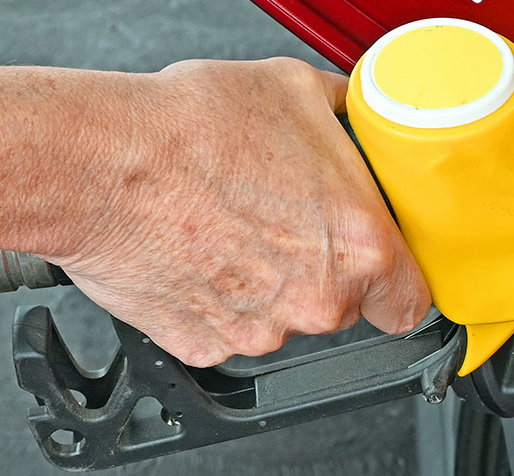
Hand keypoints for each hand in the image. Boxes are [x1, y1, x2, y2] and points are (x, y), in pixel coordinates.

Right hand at [44, 58, 430, 366]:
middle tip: (280, 218)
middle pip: (343, 304)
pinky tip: (197, 251)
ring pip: (283, 317)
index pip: (412, 301)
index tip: (378, 268)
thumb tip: (358, 116)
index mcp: (359, 245)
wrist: (102, 164)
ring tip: (228, 225)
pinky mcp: (204, 345)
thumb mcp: (296, 91)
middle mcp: (317, 298)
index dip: (396, 281)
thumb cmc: (191, 128)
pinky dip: (215, 300)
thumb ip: (347, 119)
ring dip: (266, 283)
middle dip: (320, 267)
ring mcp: (259, 330)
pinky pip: (226, 329)